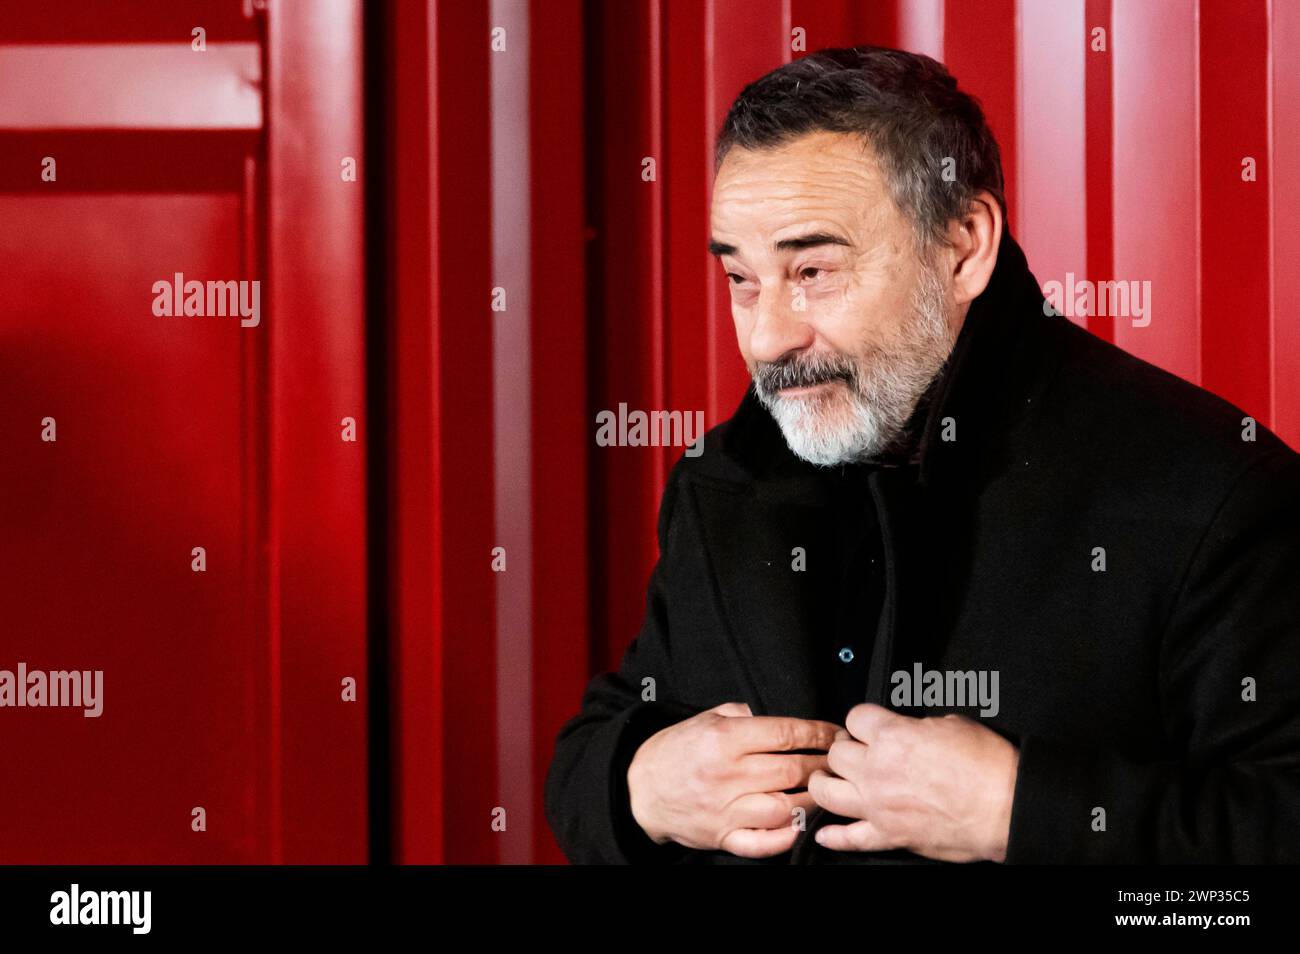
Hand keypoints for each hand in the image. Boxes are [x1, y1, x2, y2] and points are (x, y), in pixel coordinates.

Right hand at [627, 701, 848, 857]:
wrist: (639, 789)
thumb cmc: (675, 751)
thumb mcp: (703, 718)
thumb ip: (740, 715)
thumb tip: (773, 719)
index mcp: (724, 739)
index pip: (784, 734)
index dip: (817, 732)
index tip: (835, 733)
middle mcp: (728, 774)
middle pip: (791, 769)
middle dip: (823, 765)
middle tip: (840, 762)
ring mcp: (726, 809)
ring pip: (785, 807)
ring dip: (813, 799)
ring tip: (825, 791)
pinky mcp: (722, 836)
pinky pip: (760, 842)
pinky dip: (784, 837)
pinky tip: (799, 826)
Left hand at [808, 703, 1018, 861]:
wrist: (1007, 806)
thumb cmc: (987, 765)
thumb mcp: (951, 723)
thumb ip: (917, 726)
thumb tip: (909, 730)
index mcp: (893, 736)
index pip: (856, 717)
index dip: (862, 721)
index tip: (867, 727)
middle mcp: (877, 770)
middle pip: (837, 753)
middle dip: (845, 749)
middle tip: (855, 752)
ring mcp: (879, 805)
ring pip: (827, 792)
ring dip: (825, 784)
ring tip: (829, 780)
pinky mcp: (889, 834)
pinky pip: (849, 838)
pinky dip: (833, 837)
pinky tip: (823, 832)